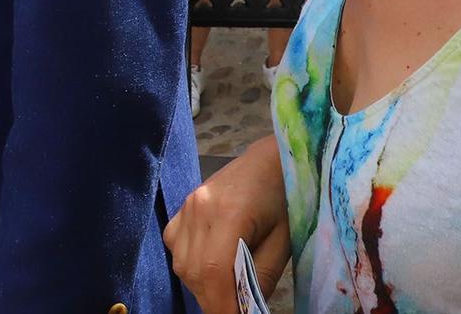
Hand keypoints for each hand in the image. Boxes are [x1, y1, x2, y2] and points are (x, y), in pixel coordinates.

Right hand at [164, 138, 289, 312]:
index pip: (214, 271)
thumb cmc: (284, 198)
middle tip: (235, 307)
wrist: (268, 161)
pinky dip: (192, 267)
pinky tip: (212, 265)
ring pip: (182, 266)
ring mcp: (186, 208)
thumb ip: (260, 277)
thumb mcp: (282, 242)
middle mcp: (198, 209)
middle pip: (195, 273)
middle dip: (214, 300)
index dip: (221, 305)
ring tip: (226, 288)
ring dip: (203, 286)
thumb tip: (244, 309)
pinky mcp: (180, 210)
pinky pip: (176, 251)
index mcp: (229, 212)